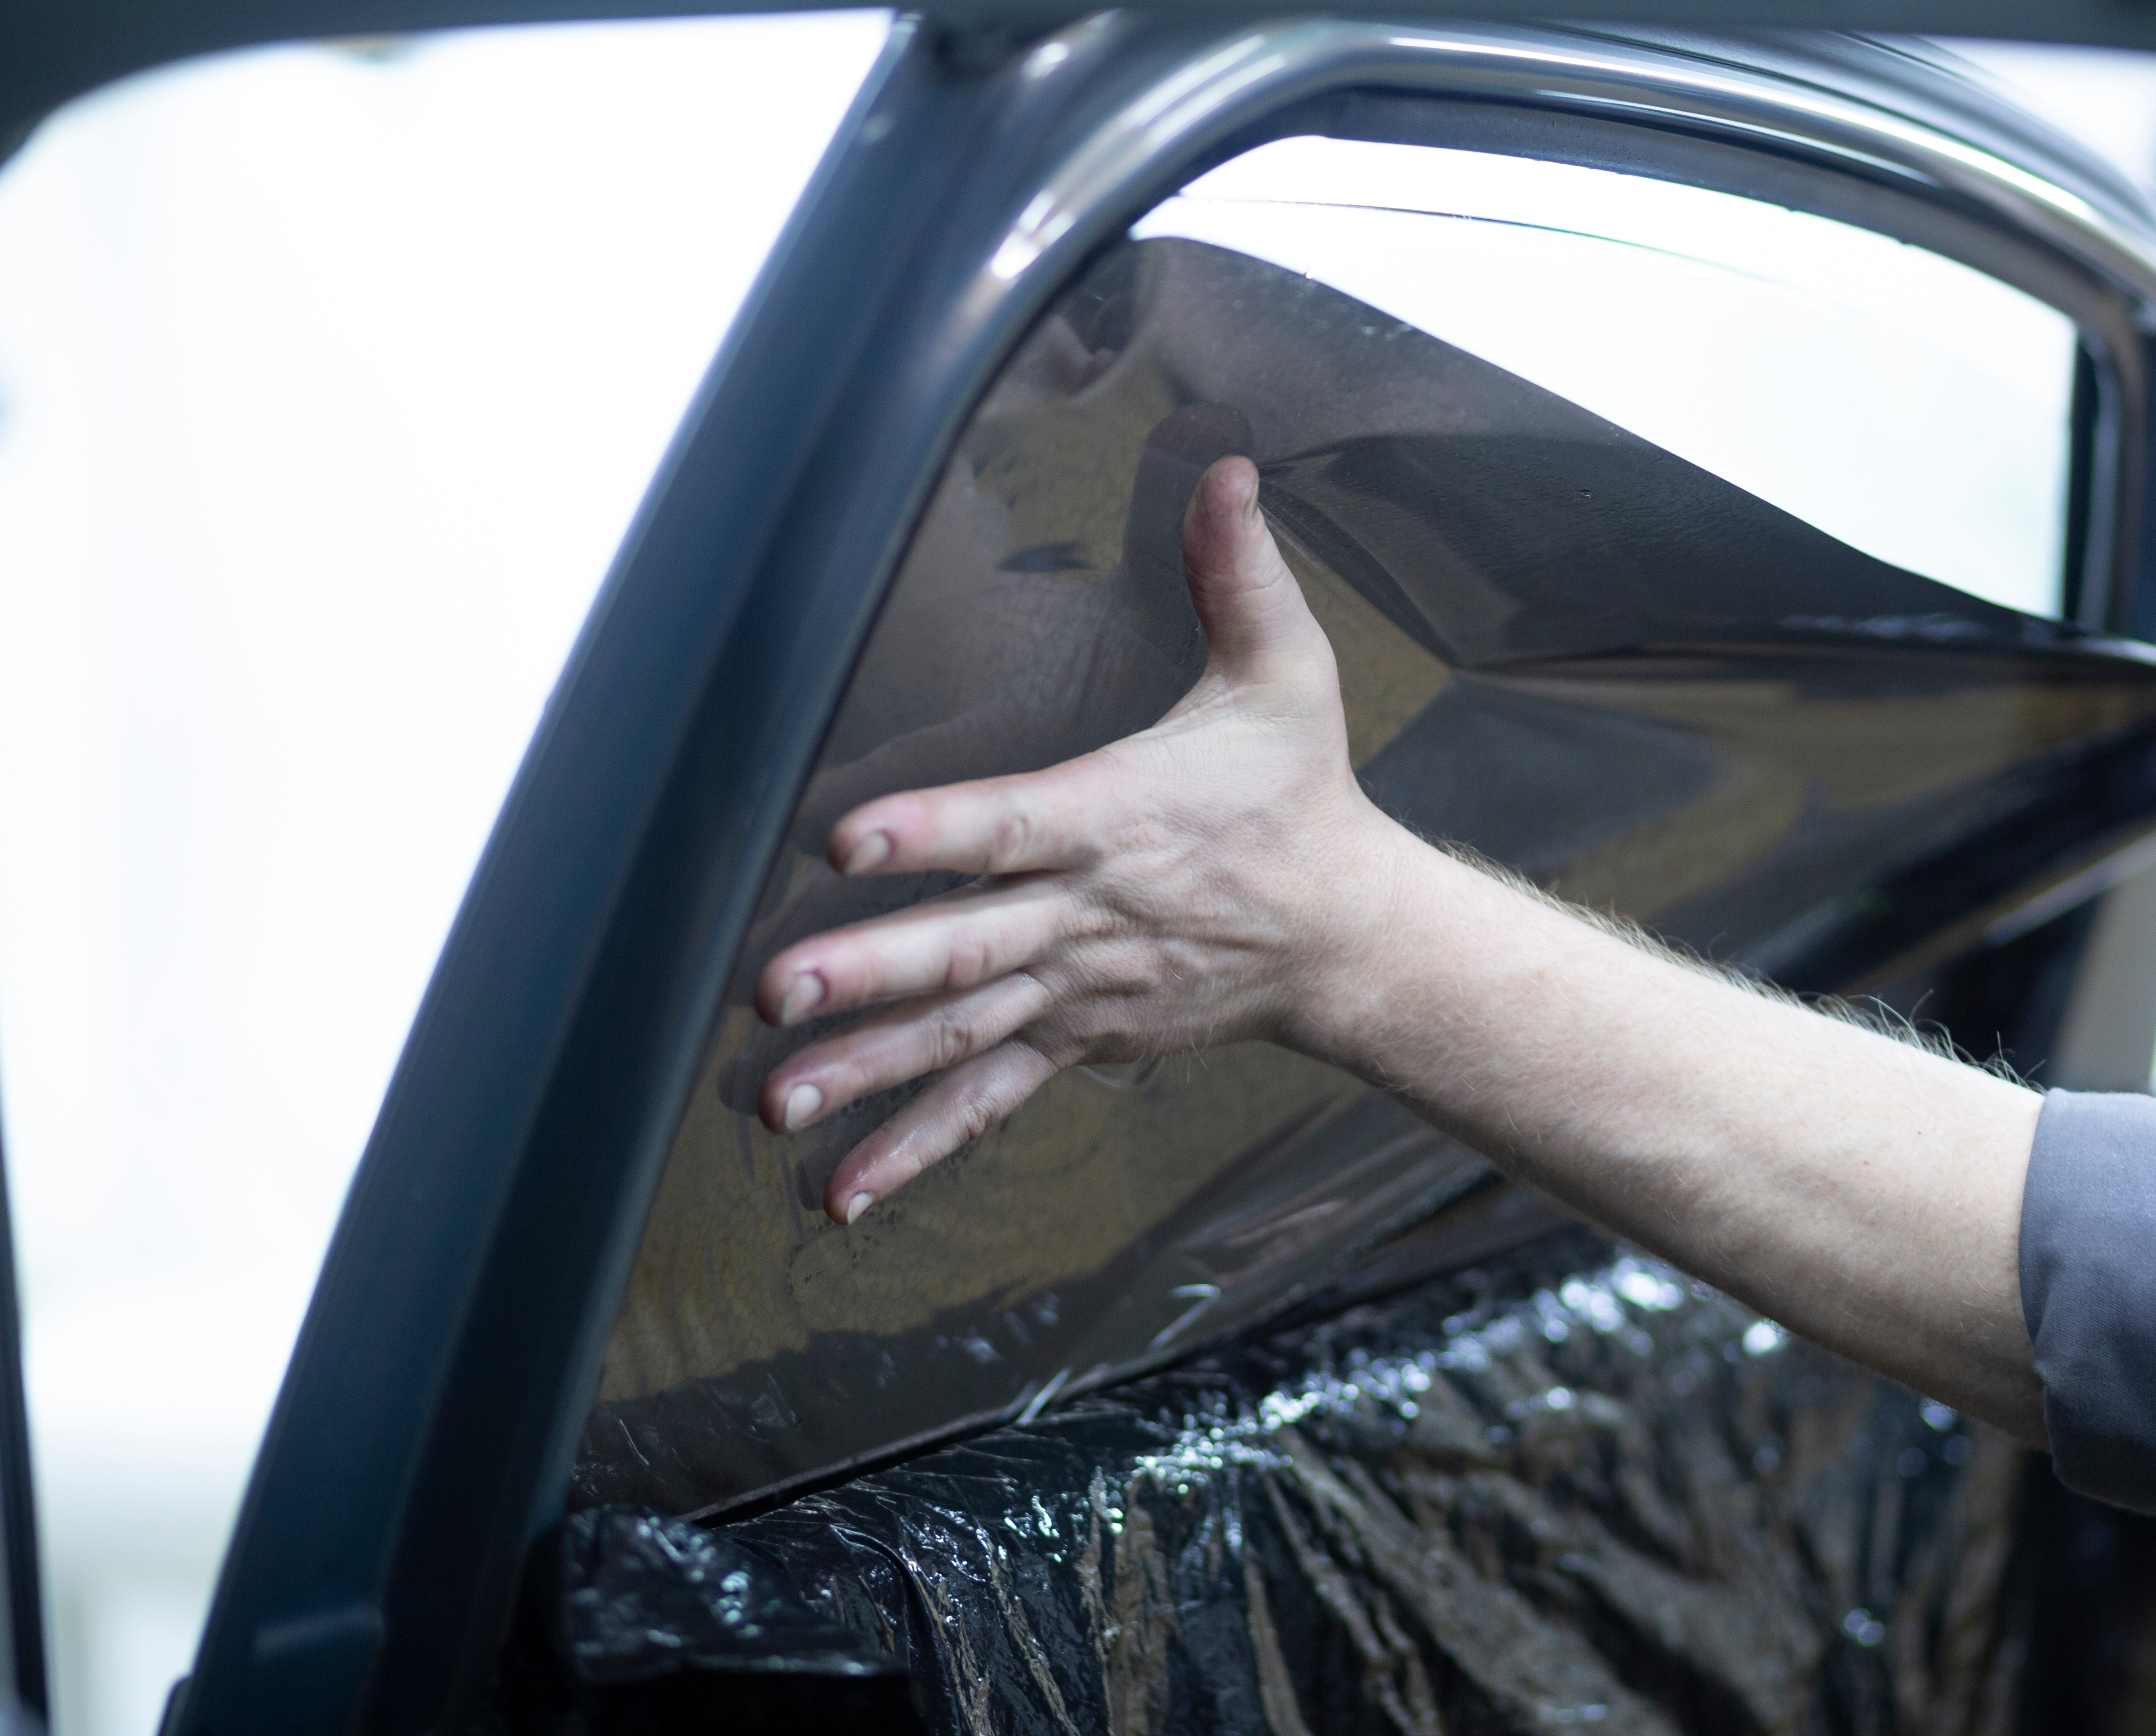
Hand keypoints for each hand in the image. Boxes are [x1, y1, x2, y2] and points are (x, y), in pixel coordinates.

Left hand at [753, 456, 1406, 1223]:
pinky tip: (837, 1189)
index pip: (1011, 824)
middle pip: (967, 946)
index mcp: (1118, 821)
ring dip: (865, 1074)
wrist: (1348, 936)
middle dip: (870, 973)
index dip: (931, 828)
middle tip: (774, 994)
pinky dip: (915, 1149)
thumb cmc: (1299, 796)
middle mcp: (1087, 917)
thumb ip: (1238, 572)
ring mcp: (1076, 991)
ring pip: (960, 1035)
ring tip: (772, 1106)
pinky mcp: (1074, 1039)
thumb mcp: (1287, 675)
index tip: (847, 837)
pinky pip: (987, 1101)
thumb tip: (1221, 460)